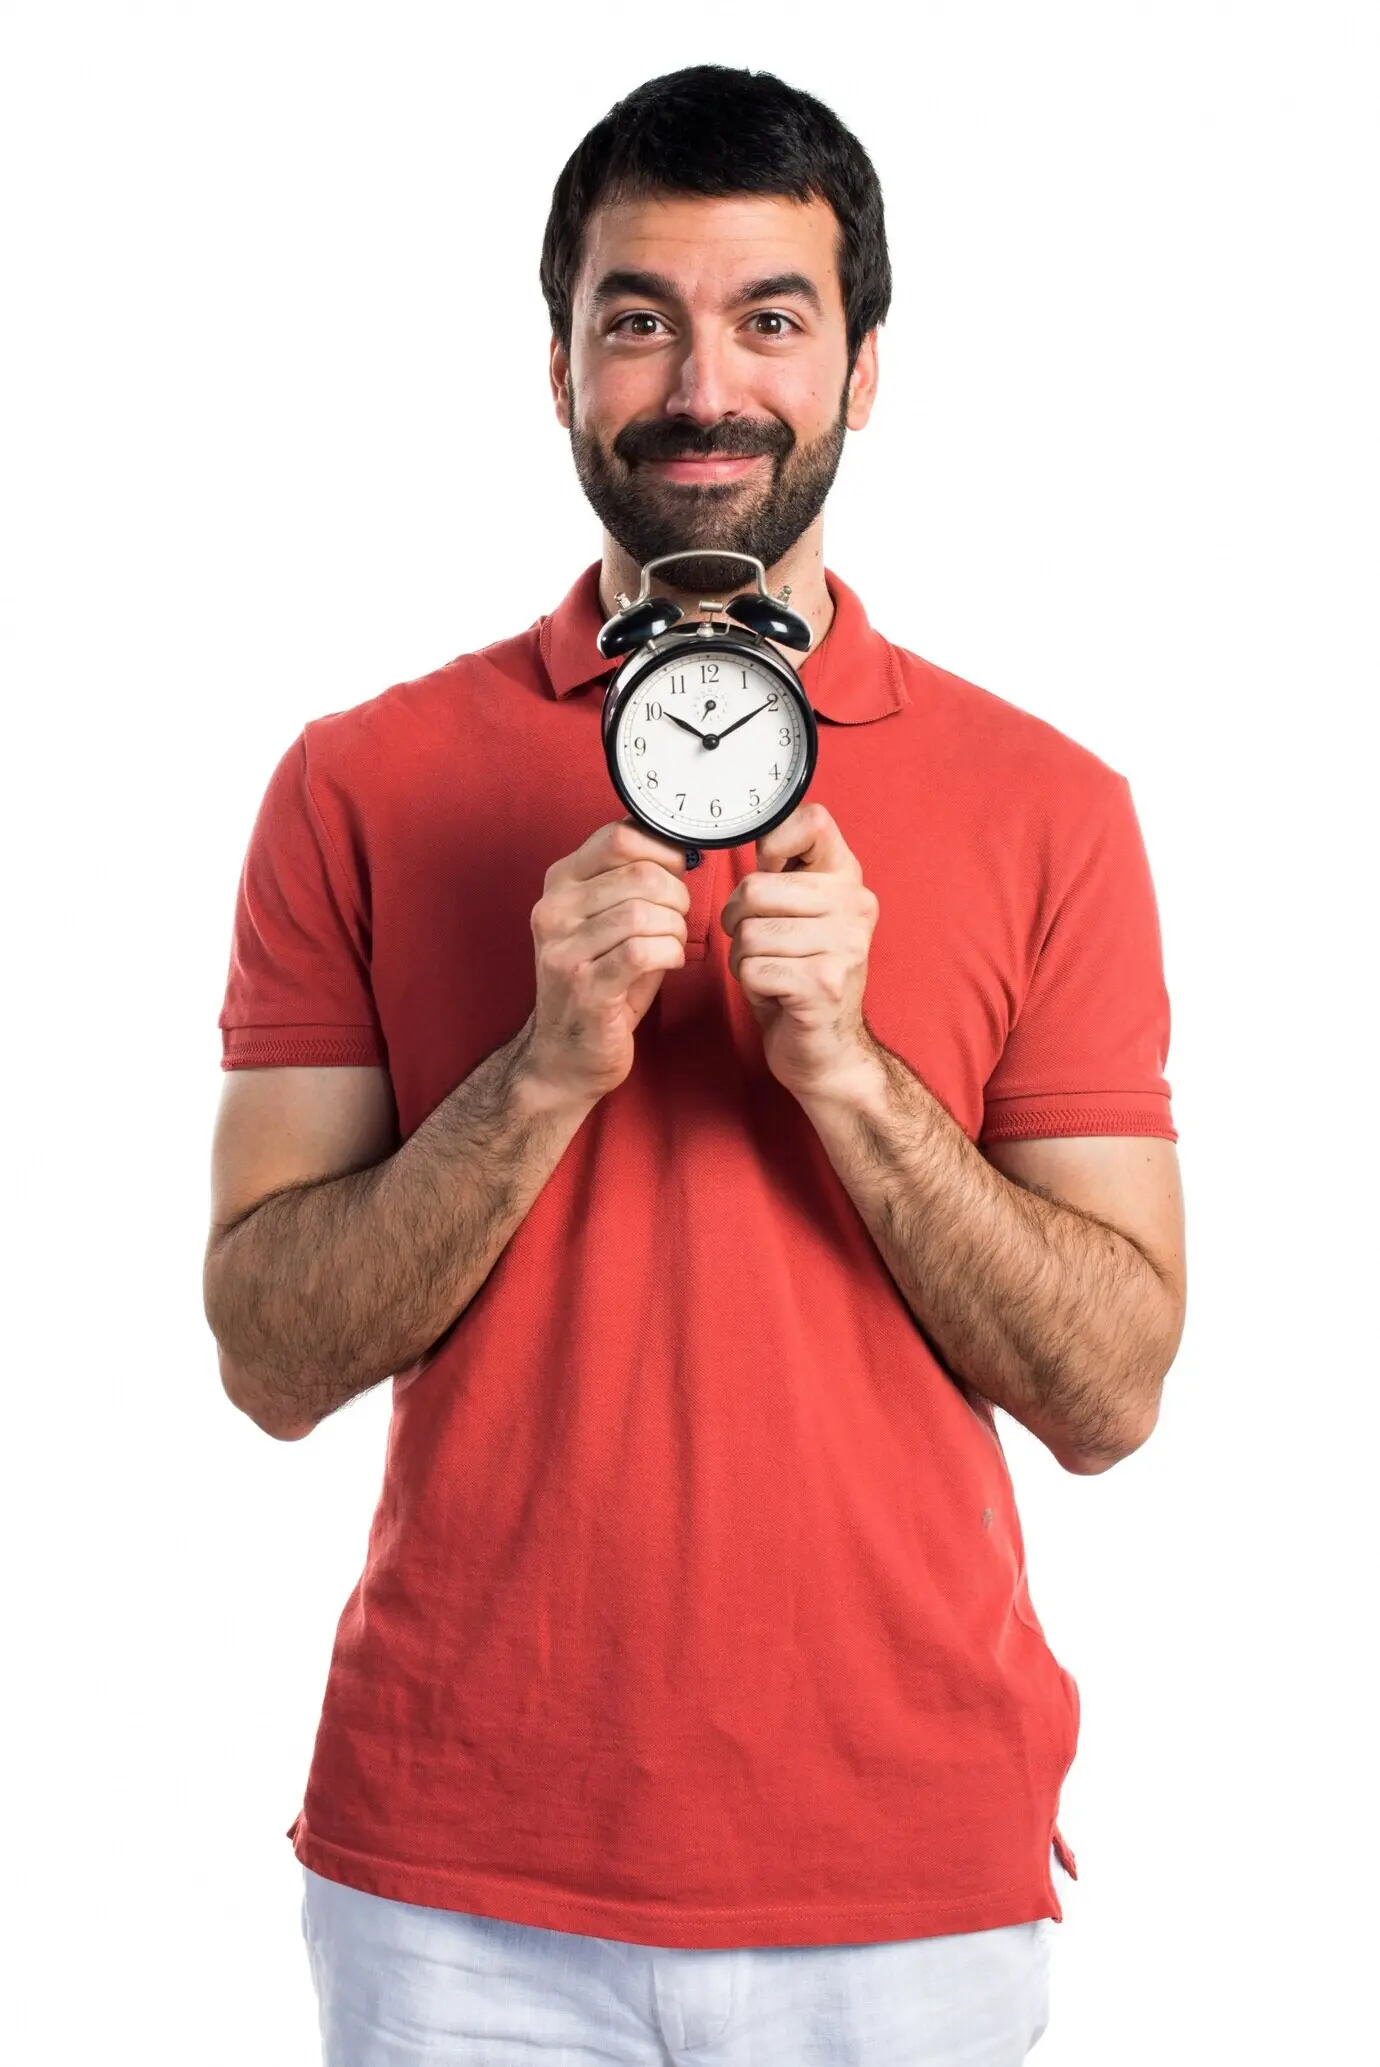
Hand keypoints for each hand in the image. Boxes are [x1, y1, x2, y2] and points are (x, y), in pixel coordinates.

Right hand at [525, 819, 689, 1102]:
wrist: (563, 1055)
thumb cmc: (598, 983)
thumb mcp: (607, 921)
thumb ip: (633, 882)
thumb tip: (679, 849)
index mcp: (559, 884)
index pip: (618, 837)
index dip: (663, 849)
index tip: (676, 870)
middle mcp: (554, 911)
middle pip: (639, 874)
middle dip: (676, 895)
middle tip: (678, 918)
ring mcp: (565, 950)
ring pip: (644, 912)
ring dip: (675, 928)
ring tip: (672, 943)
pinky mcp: (586, 987)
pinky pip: (644, 951)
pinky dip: (670, 953)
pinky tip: (670, 962)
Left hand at [719, 802, 880, 1101]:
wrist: (828, 1052)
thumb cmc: (800, 978)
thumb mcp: (798, 917)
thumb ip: (784, 876)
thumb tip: (755, 838)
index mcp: (848, 881)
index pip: (812, 821)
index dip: (772, 844)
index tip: (768, 874)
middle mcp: (854, 906)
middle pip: (756, 887)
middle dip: (739, 922)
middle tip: (761, 946)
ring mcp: (844, 945)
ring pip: (748, 932)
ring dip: (744, 960)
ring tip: (773, 974)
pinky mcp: (823, 983)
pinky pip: (752, 968)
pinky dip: (750, 985)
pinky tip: (776, 994)